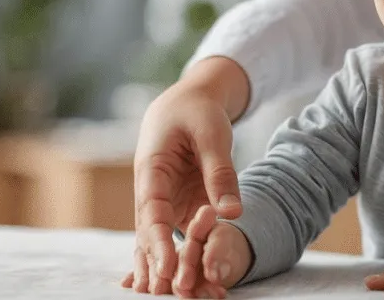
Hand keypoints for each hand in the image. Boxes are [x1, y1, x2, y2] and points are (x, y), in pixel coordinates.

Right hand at [124, 58, 249, 294]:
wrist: (188, 102)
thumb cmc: (198, 112)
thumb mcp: (212, 134)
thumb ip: (221, 173)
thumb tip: (233, 214)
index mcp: (151, 170)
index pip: (151, 213)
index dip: (158, 244)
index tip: (166, 270)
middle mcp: (151, 191)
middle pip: (150, 235)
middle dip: (157, 267)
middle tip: (167, 297)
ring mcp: (164, 202)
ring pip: (161, 242)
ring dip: (168, 270)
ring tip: (182, 298)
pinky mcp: (178, 208)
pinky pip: (179, 238)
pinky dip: (183, 260)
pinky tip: (191, 287)